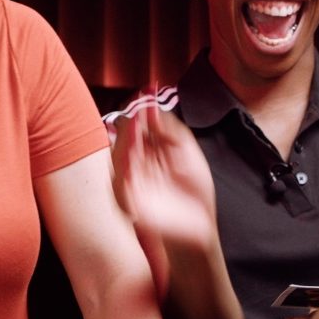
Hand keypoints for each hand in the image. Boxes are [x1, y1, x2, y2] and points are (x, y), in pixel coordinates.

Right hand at [111, 91, 216, 248]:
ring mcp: (129, 182)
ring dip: (126, 138)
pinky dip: (125, 167)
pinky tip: (134, 154)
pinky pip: (119, 181)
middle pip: (124, 136)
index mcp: (146, 150)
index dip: (140, 107)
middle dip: (131, 120)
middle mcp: (134, 163)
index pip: (136, 123)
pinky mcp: (127, 201)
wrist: (200, 227)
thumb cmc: (194, 192)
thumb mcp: (188, 153)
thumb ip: (171, 130)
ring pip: (118, 155)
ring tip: (137, 123)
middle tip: (141, 107)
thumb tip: (151, 104)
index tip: (149, 90)